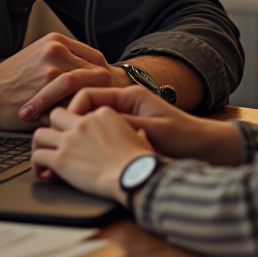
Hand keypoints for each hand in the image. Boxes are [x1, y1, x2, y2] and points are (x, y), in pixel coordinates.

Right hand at [0, 33, 124, 130]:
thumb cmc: (10, 83)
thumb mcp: (37, 60)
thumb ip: (63, 64)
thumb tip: (91, 81)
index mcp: (57, 41)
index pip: (96, 58)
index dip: (103, 77)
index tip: (102, 94)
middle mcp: (57, 49)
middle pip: (99, 71)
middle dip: (102, 93)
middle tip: (99, 110)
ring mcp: (53, 66)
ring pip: (89, 87)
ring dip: (88, 105)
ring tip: (82, 118)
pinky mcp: (47, 86)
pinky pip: (73, 102)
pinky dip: (74, 113)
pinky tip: (68, 122)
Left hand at [31, 105, 153, 203]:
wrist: (132, 175)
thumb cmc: (139, 160)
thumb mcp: (140, 138)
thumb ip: (136, 133)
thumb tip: (140, 135)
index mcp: (102, 113)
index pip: (80, 111)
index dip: (76, 123)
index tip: (76, 135)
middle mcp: (83, 122)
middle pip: (55, 115)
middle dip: (52, 127)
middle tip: (54, 140)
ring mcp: (70, 140)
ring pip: (40, 133)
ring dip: (40, 144)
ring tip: (43, 155)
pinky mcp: (61, 159)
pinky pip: (38, 156)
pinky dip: (37, 164)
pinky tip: (43, 173)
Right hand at [66, 87, 242, 165]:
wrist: (205, 146)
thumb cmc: (184, 135)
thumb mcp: (153, 128)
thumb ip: (125, 125)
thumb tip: (95, 124)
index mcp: (129, 96)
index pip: (87, 94)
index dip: (72, 110)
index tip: (64, 128)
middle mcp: (123, 105)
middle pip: (82, 107)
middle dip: (65, 123)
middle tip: (51, 141)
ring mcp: (123, 119)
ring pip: (88, 124)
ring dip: (74, 136)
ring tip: (58, 154)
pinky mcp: (126, 134)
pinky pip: (99, 136)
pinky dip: (88, 146)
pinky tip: (80, 162)